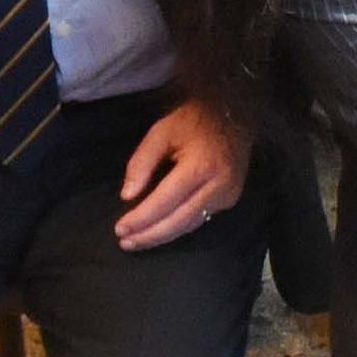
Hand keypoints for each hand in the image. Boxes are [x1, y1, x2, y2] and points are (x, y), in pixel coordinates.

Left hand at [118, 98, 249, 248]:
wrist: (236, 113)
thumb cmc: (194, 120)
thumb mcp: (162, 131)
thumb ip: (142, 162)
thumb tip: (128, 196)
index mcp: (200, 166)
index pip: (165, 201)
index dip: (142, 218)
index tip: (120, 229)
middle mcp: (218, 186)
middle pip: (178, 220)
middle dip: (150, 235)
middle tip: (126, 243)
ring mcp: (228, 195)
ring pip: (190, 224)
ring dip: (162, 236)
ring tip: (137, 241)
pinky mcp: (231, 198)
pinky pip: (200, 218)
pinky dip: (178, 226)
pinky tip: (160, 230)